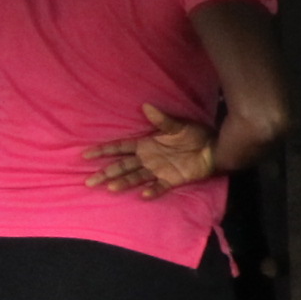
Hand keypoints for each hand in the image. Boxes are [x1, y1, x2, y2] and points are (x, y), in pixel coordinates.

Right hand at [83, 104, 213, 198]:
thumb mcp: (178, 126)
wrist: (215, 148)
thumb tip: (146, 106)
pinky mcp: (171, 179)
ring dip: (123, 182)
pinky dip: (152, 190)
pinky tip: (142, 194)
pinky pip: (159, 187)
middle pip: (122, 166)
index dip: (103, 151)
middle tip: (89, 181)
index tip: (85, 154)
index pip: (119, 147)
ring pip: (135, 177)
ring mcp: (158, 170)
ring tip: (111, 187)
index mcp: (145, 144)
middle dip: (106, 172)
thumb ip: (162, 120)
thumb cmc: (196, 134)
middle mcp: (147, 158)